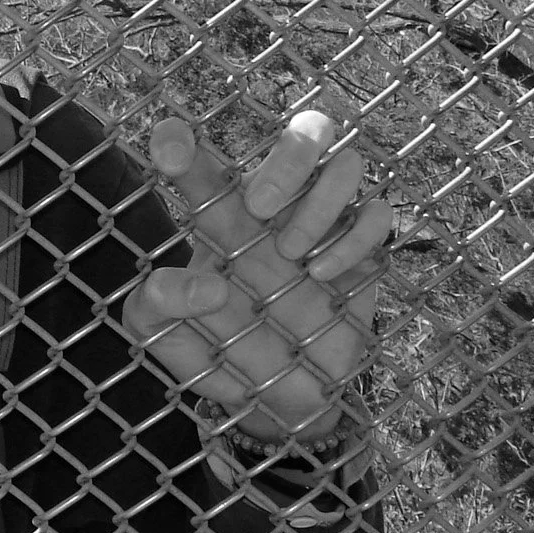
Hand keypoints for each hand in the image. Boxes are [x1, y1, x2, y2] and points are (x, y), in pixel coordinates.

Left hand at [123, 112, 392, 443]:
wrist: (272, 400)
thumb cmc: (212, 354)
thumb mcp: (160, 337)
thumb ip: (154, 307)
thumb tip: (206, 285)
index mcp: (219, 216)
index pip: (200, 163)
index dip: (181, 143)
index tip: (167, 151)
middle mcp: (276, 210)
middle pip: (306, 132)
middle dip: (289, 157)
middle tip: (259, 206)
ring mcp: (325, 228)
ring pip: (348, 163)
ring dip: (323, 201)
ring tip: (293, 254)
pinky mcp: (363, 256)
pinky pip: (379, 216)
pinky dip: (354, 242)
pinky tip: (323, 276)